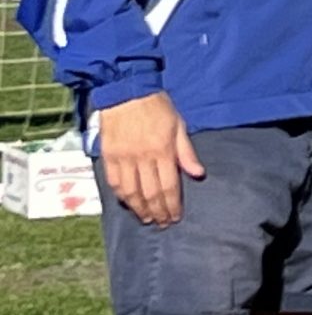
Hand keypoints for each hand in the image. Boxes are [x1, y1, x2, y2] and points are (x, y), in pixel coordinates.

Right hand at [97, 92, 202, 227]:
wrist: (127, 91)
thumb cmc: (158, 107)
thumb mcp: (179, 124)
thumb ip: (186, 151)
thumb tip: (198, 174)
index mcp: (162, 149)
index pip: (169, 185)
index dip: (172, 204)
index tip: (175, 217)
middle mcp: (142, 157)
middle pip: (150, 193)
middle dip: (158, 211)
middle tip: (162, 223)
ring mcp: (123, 158)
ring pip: (131, 192)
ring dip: (139, 208)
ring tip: (146, 218)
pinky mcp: (108, 156)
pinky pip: (114, 182)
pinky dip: (121, 196)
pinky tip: (128, 204)